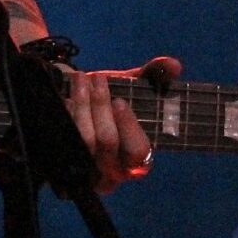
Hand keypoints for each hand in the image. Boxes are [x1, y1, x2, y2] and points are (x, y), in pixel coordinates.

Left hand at [65, 56, 181, 192]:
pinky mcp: (64, 167)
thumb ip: (157, 74)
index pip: (138, 152)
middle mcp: (112, 173)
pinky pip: (64, 140)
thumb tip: (174, 65)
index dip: (129, 127)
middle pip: (107, 143)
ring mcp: (86, 173)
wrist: (77, 108)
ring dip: (82, 104)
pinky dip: (66, 114)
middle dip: (101, 106)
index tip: (119, 101)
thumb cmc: (112, 101)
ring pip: (84, 140)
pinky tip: (67, 95)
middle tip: (98, 79)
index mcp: (137, 161)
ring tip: (82, 78)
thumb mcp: (136, 86)